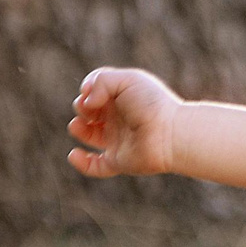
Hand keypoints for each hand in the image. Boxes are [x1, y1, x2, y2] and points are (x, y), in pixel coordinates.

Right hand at [68, 67, 182, 178]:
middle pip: (90, 111)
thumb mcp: (126, 80)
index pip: (97, 91)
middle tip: (90, 109)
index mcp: (123, 97)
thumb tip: (86, 102)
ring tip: (78, 125)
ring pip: (90, 135)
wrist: (171, 134)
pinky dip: (81, 163)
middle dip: (81, 107)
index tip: (91, 93)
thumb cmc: (151, 104)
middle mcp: (120, 118)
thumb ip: (100, 81)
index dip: (88, 89)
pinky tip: (74, 154)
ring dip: (78, 128)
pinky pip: (95, 166)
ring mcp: (118, 140)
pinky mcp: (118, 161)